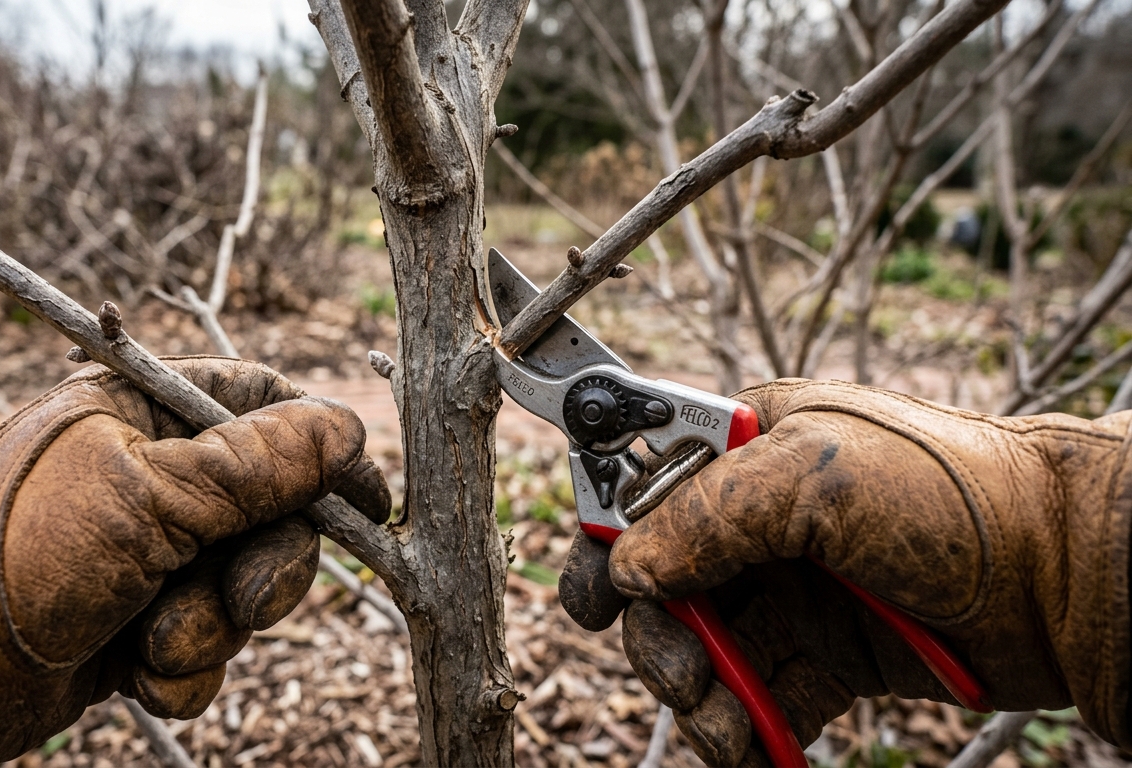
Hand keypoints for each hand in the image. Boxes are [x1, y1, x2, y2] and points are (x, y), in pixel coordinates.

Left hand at [0, 356, 390, 766]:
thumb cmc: (13, 549)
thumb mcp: (147, 493)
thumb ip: (258, 465)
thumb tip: (347, 428)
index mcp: (147, 411)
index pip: (265, 407)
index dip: (322, 453)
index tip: (366, 500)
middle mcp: (152, 478)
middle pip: (272, 513)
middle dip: (264, 570)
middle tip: (240, 600)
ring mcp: (145, 556)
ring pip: (241, 590)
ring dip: (213, 628)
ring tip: (157, 643)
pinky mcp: (136, 625)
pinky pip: (205, 648)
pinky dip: (184, 670)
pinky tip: (138, 676)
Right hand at [560, 378, 1131, 765]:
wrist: (1064, 573)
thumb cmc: (951, 493)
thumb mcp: (816, 475)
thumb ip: (706, 513)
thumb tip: (627, 565)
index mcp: (748, 445)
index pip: (643, 484)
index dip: (610, 537)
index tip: (599, 594)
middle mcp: (761, 517)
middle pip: (663, 581)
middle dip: (657, 634)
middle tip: (680, 675)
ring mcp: (795, 587)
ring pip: (707, 647)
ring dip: (698, 694)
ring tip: (722, 729)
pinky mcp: (830, 652)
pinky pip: (760, 696)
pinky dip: (744, 729)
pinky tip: (750, 750)